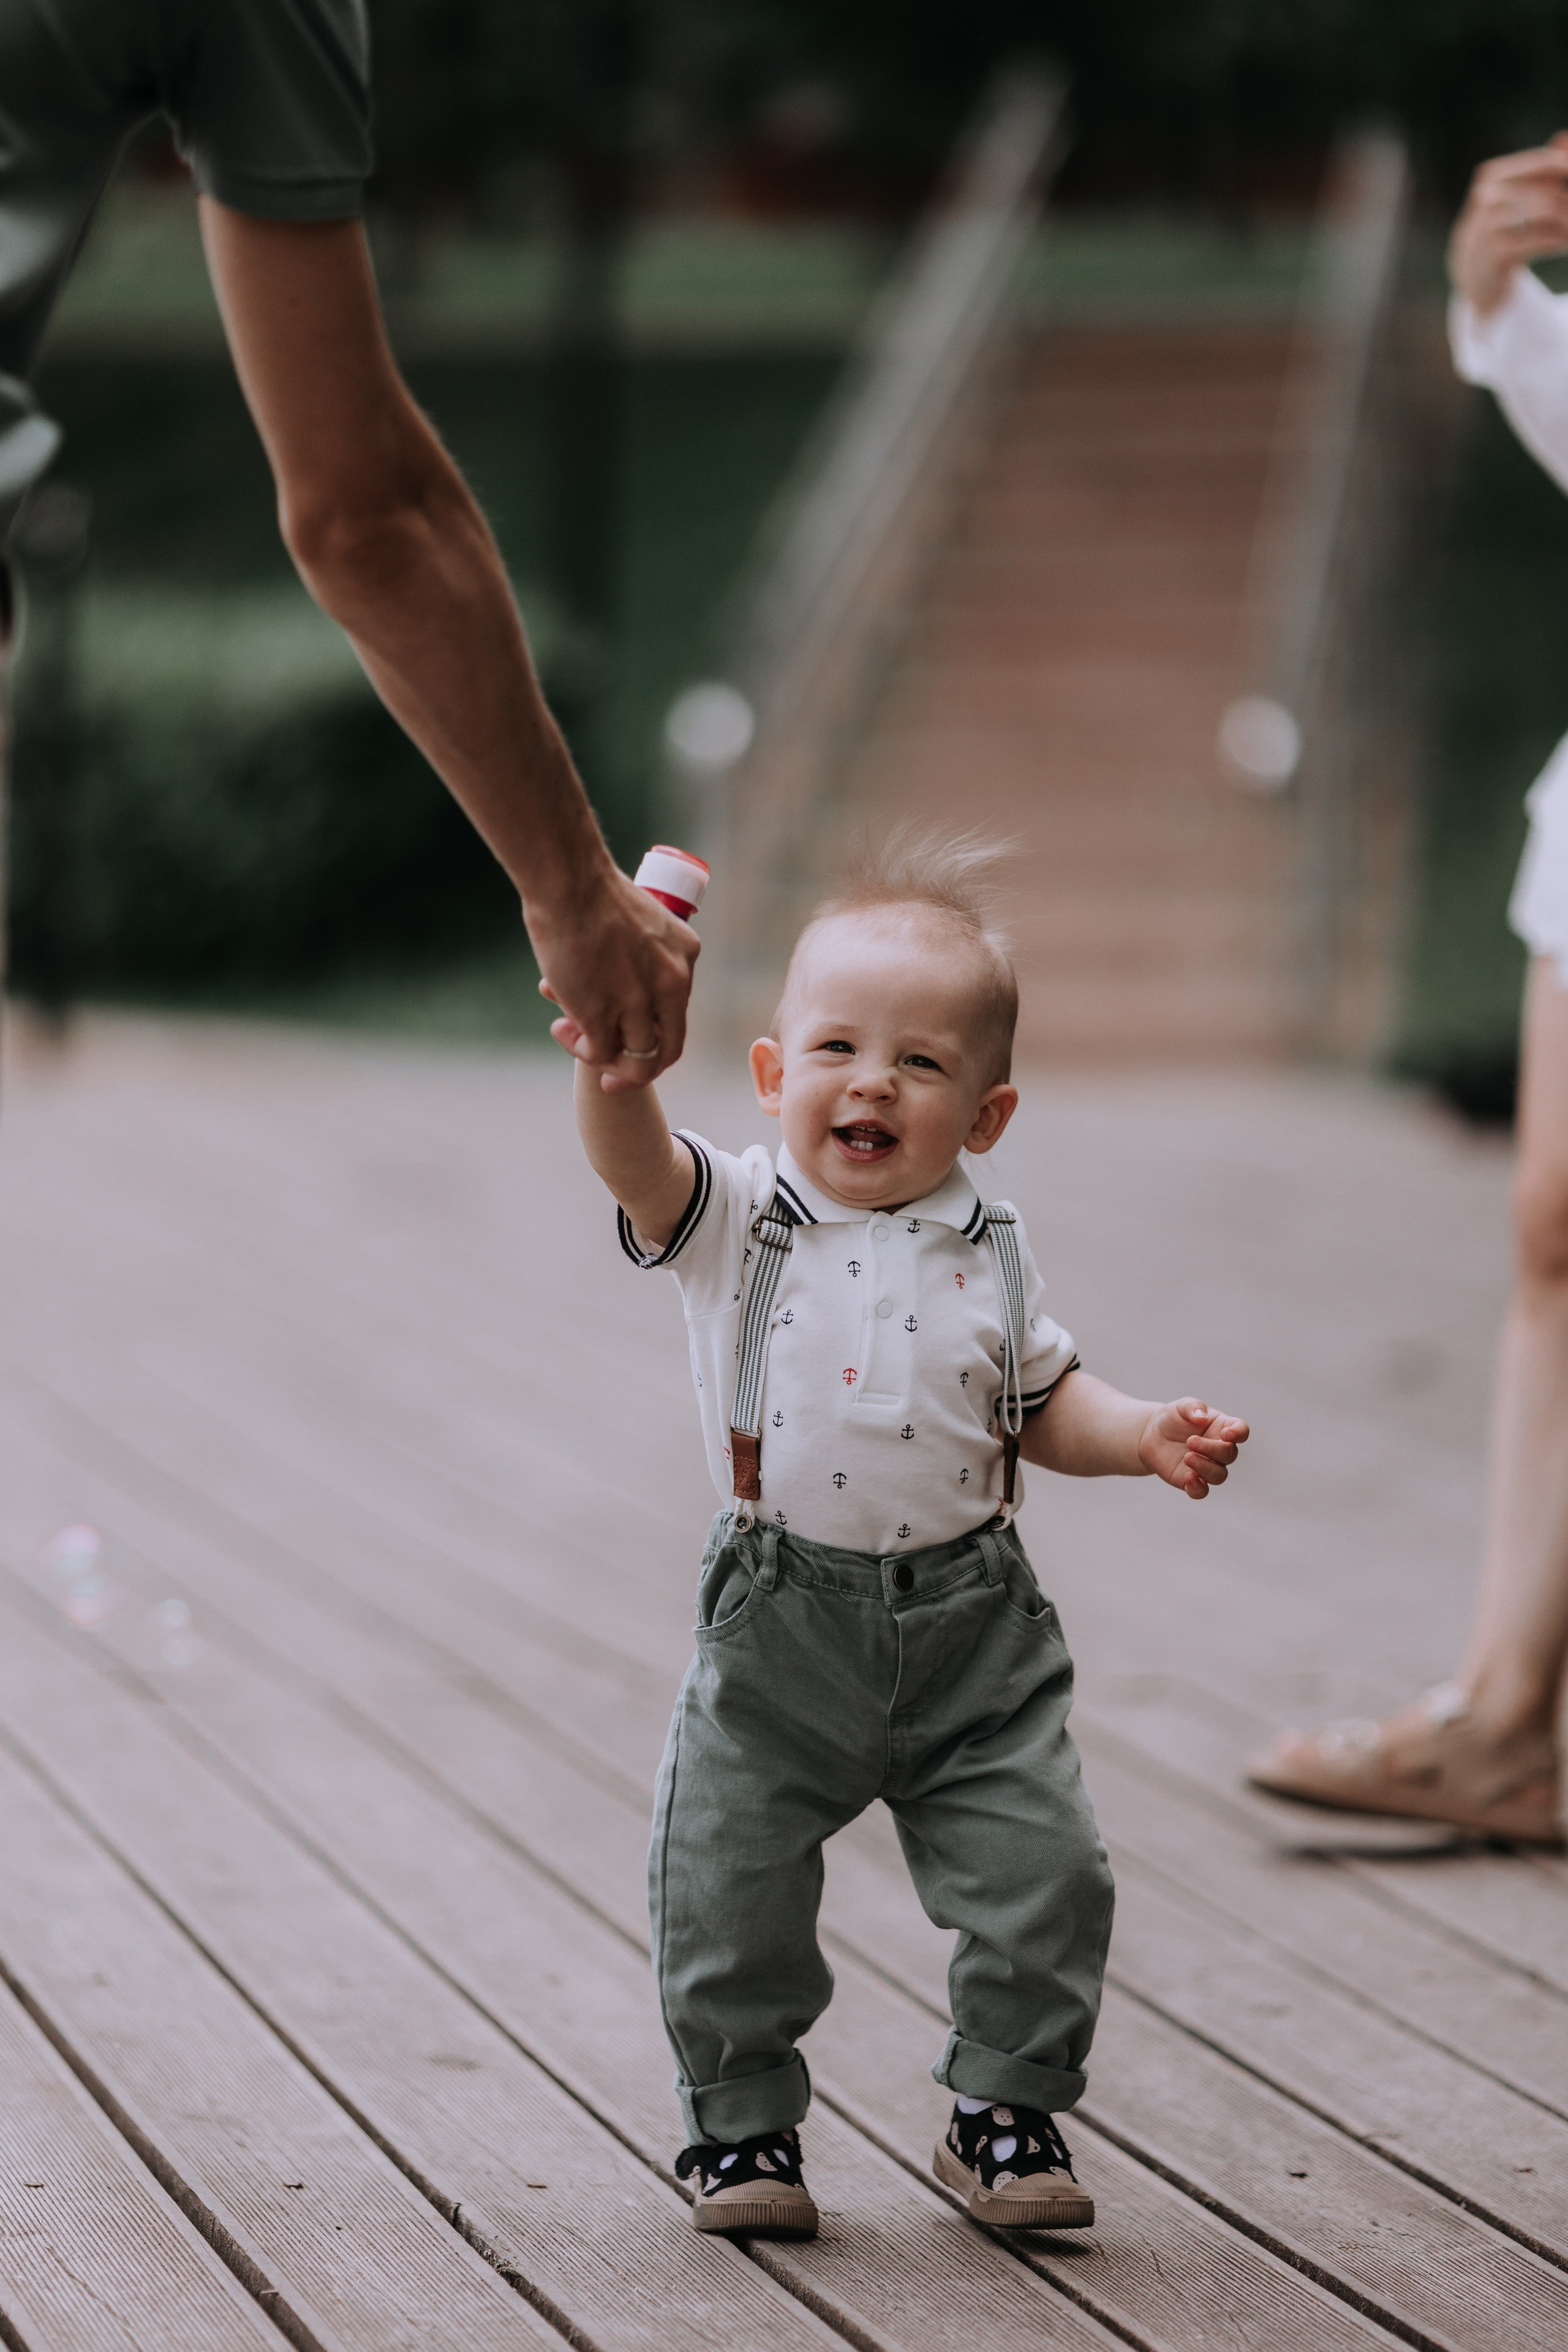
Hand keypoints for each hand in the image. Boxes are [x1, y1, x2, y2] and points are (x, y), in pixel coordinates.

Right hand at [529, 863, 698, 1091]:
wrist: (569, 882)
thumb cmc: (592, 890)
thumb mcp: (643, 922)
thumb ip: (642, 955)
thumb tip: (619, 980)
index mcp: (684, 957)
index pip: (676, 1014)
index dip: (655, 1036)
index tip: (630, 1041)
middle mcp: (670, 984)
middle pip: (667, 1049)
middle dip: (638, 1071)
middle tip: (611, 1078)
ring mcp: (638, 1003)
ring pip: (634, 1057)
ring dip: (600, 1055)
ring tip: (568, 1032)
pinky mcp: (602, 1015)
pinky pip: (599, 1053)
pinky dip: (580, 1050)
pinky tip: (562, 1028)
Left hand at [1139, 1399, 1248, 1500]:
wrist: (1151, 1434)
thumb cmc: (1172, 1418)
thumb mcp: (1181, 1406)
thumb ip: (1193, 1407)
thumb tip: (1202, 1418)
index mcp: (1222, 1428)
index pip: (1241, 1431)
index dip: (1239, 1433)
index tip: (1226, 1434)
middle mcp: (1219, 1450)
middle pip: (1229, 1454)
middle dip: (1212, 1449)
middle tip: (1190, 1441)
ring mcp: (1207, 1467)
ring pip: (1219, 1475)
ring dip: (1205, 1468)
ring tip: (1187, 1457)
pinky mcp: (1192, 1481)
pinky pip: (1202, 1492)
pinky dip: (1198, 1487)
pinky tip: (1188, 1477)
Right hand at [1450, 134, 1567, 317]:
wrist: (1472, 276)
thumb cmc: (1503, 229)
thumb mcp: (1519, 197)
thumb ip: (1543, 169)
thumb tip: (1564, 137)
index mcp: (1492, 176)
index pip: (1542, 163)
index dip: (1567, 167)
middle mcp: (1486, 197)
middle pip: (1546, 190)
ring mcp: (1486, 226)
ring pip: (1544, 213)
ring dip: (1567, 223)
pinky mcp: (1492, 254)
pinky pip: (1537, 240)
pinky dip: (1558, 242)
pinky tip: (1565, 245)